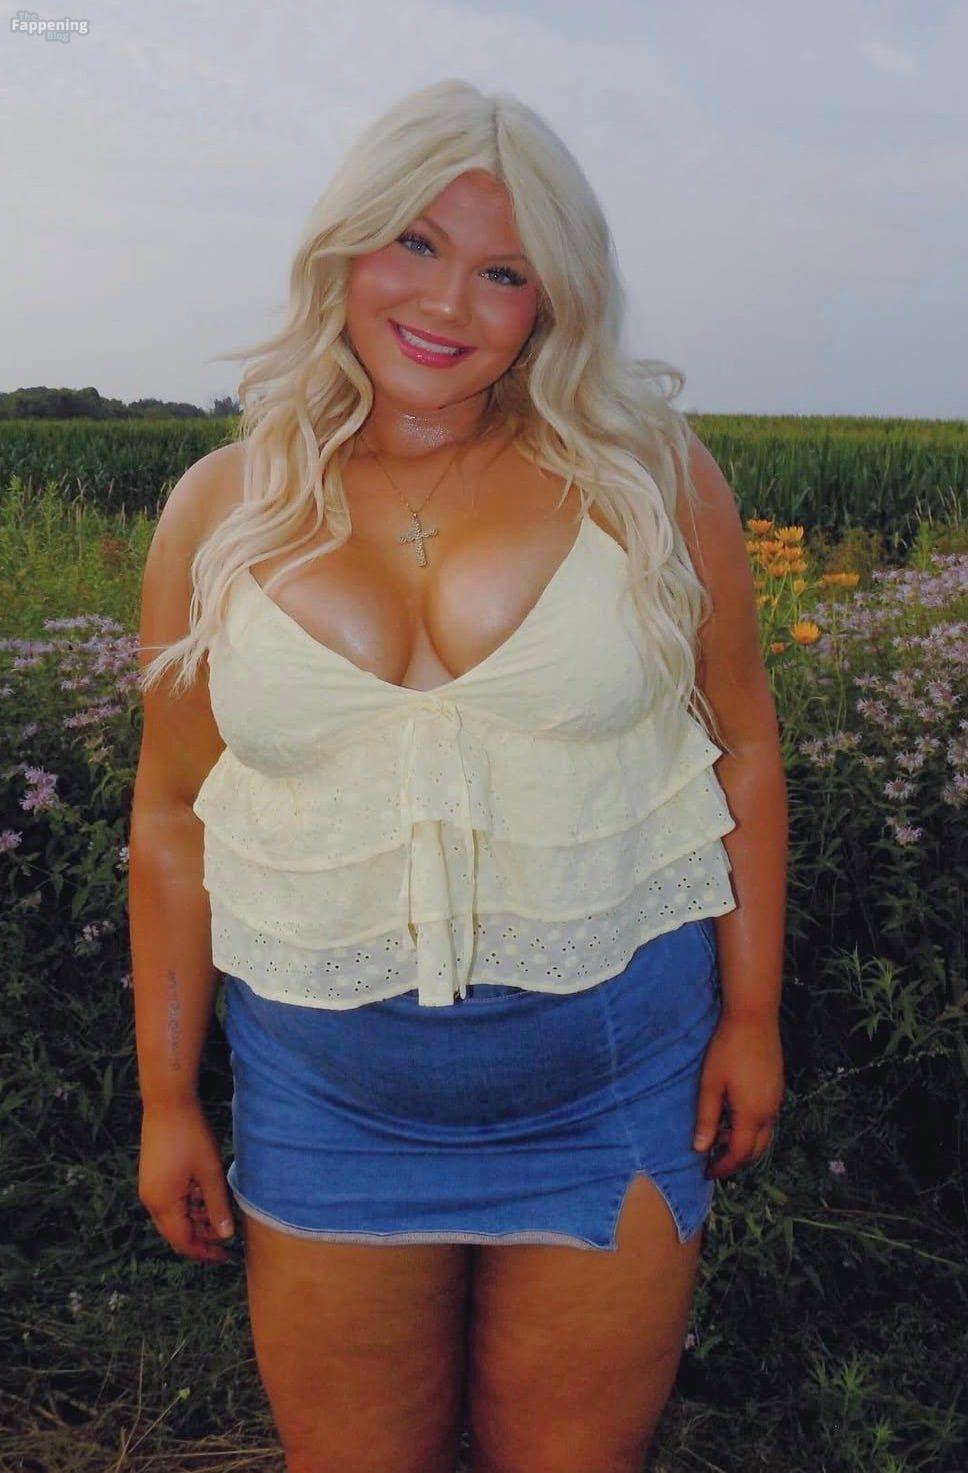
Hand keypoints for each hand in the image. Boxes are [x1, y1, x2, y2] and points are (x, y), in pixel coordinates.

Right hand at [138, 1099, 237, 1262]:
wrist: (167, 1102)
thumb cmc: (190, 1135)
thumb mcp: (209, 1173)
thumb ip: (217, 1206)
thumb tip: (226, 1235)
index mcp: (163, 1204)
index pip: (183, 1242)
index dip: (205, 1252)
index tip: (225, 1256)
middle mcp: (151, 1201)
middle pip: (177, 1232)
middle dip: (202, 1237)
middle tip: (228, 1235)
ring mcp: (149, 1188)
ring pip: (174, 1216)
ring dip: (197, 1219)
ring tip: (222, 1213)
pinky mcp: (152, 1176)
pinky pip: (170, 1201)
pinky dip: (188, 1204)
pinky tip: (207, 1194)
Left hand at [693, 1012, 783, 1179]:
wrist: (754, 1017)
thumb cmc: (727, 1049)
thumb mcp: (710, 1085)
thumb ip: (706, 1119)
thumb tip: (700, 1149)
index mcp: (753, 1115)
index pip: (739, 1154)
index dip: (723, 1167)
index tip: (706, 1172)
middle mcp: (770, 1112)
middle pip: (756, 1150)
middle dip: (735, 1160)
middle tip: (712, 1161)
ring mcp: (777, 1100)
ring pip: (764, 1135)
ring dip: (744, 1143)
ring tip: (719, 1138)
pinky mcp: (777, 1088)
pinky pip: (767, 1119)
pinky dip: (751, 1127)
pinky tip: (733, 1115)